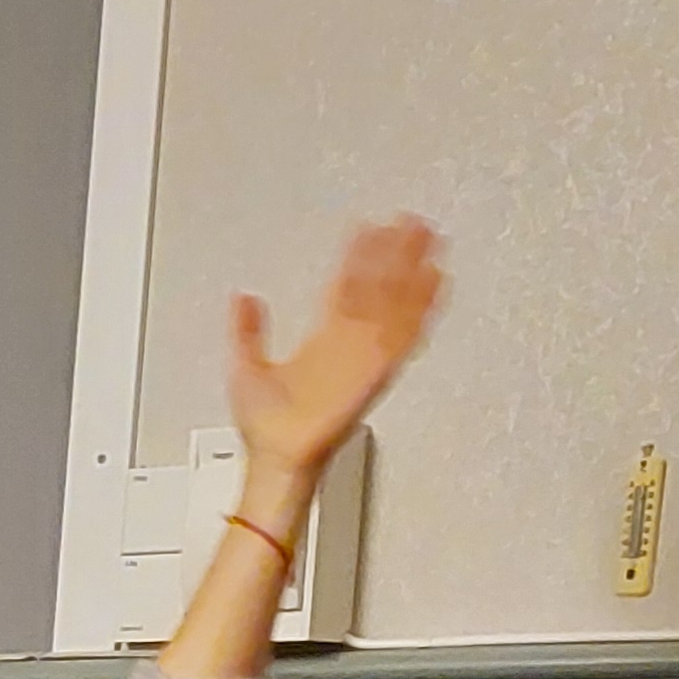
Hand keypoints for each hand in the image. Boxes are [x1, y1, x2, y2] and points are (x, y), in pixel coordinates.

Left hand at [226, 217, 445, 498]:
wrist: (276, 458)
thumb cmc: (265, 425)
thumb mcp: (246, 367)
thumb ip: (247, 331)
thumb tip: (241, 296)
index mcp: (323, 340)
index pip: (346, 286)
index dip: (357, 257)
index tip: (367, 228)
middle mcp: (349, 343)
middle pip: (378, 287)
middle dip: (395, 254)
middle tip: (411, 220)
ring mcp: (365, 354)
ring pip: (395, 302)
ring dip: (412, 270)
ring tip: (428, 237)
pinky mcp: (376, 371)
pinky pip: (405, 335)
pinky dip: (421, 308)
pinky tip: (436, 280)